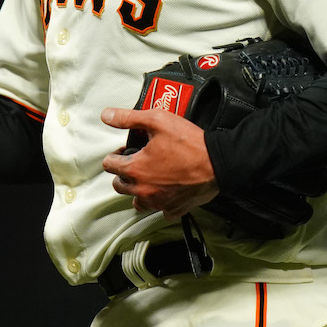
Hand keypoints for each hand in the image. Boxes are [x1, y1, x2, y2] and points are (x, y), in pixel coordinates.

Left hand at [99, 107, 218, 219]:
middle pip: (119, 186)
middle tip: (136, 162)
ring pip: (137, 202)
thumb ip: (128, 118)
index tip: (125, 151)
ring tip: (148, 177)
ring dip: (138, 190)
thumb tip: (107, 115)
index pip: (109, 166)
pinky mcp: (175, 209)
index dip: (115, 155)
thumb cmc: (190, 143)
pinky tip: (166, 190)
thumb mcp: (157, 120)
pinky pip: (160, 211)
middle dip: (123, 173)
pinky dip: (160, 202)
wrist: (219, 162)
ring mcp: (159, 202)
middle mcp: (143, 190)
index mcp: (135, 169)